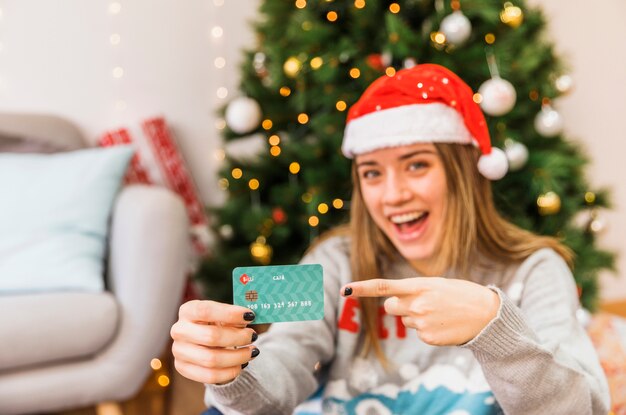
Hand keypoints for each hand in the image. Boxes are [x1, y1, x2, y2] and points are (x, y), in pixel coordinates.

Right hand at [170, 300, 259, 384]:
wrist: (202, 341)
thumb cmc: (216, 323)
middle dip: (237, 337)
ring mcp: (179, 350)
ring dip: (237, 357)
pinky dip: (230, 371)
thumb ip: (234, 316)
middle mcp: (179, 330)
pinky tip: (242, 364)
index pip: (205, 311)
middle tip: (253, 336)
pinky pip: (210, 376)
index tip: (250, 315)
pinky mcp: (182, 368)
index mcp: (188, 310)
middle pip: (211, 336)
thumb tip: (249, 318)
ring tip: (252, 351)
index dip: (229, 313)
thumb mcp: (223, 315)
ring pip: (211, 359)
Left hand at [342, 277, 499, 345]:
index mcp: (419, 285)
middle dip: (398, 305)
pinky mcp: (427, 337)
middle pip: (390, 306)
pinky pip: (418, 333)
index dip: (362, 288)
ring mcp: (421, 322)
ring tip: (440, 313)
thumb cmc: (461, 294)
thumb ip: (414, 291)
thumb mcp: (437, 284)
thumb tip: (394, 305)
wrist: (487, 315)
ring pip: (405, 320)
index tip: (344, 290)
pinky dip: (428, 329)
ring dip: (416, 317)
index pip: (383, 287)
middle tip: (420, 303)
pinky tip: (444, 324)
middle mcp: (416, 304)